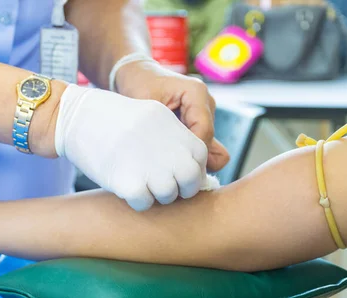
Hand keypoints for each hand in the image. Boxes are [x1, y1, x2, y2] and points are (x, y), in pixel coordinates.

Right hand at [54, 84, 210, 210]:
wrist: (75, 117)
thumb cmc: (113, 120)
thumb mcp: (152, 116)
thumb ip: (176, 138)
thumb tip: (200, 168)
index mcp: (174, 128)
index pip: (200, 156)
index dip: (191, 169)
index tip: (178, 173)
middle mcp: (166, 146)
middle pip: (190, 180)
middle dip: (181, 188)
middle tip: (165, 186)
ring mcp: (148, 165)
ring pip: (168, 195)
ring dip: (157, 195)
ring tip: (142, 184)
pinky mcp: (128, 182)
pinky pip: (144, 203)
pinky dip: (137, 201)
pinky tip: (126, 189)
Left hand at [115, 62, 229, 171]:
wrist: (137, 75)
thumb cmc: (139, 86)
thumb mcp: (145, 105)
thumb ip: (161, 129)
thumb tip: (171, 160)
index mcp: (197, 93)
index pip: (204, 132)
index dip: (191, 154)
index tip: (172, 169)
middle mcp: (206, 104)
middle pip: (210, 142)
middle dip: (192, 159)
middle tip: (169, 173)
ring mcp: (205, 115)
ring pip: (210, 148)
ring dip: (190, 159)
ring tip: (167, 166)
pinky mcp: (200, 125)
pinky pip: (203, 148)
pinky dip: (188, 157)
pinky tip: (170, 161)